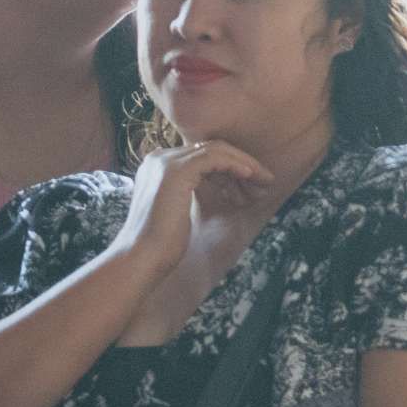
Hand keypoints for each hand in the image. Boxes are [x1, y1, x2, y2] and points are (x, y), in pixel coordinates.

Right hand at [112, 141, 272, 276]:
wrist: (142, 257)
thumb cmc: (163, 242)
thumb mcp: (182, 208)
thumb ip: (194, 190)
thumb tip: (225, 184)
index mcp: (158, 166)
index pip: (202, 156)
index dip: (230, 167)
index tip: (251, 184)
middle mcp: (159, 158)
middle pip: (210, 149)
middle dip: (241, 163)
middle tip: (264, 180)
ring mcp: (166, 162)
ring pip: (216, 150)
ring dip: (244, 164)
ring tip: (264, 181)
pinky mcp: (177, 171)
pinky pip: (215, 157)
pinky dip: (236, 164)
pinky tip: (250, 176)